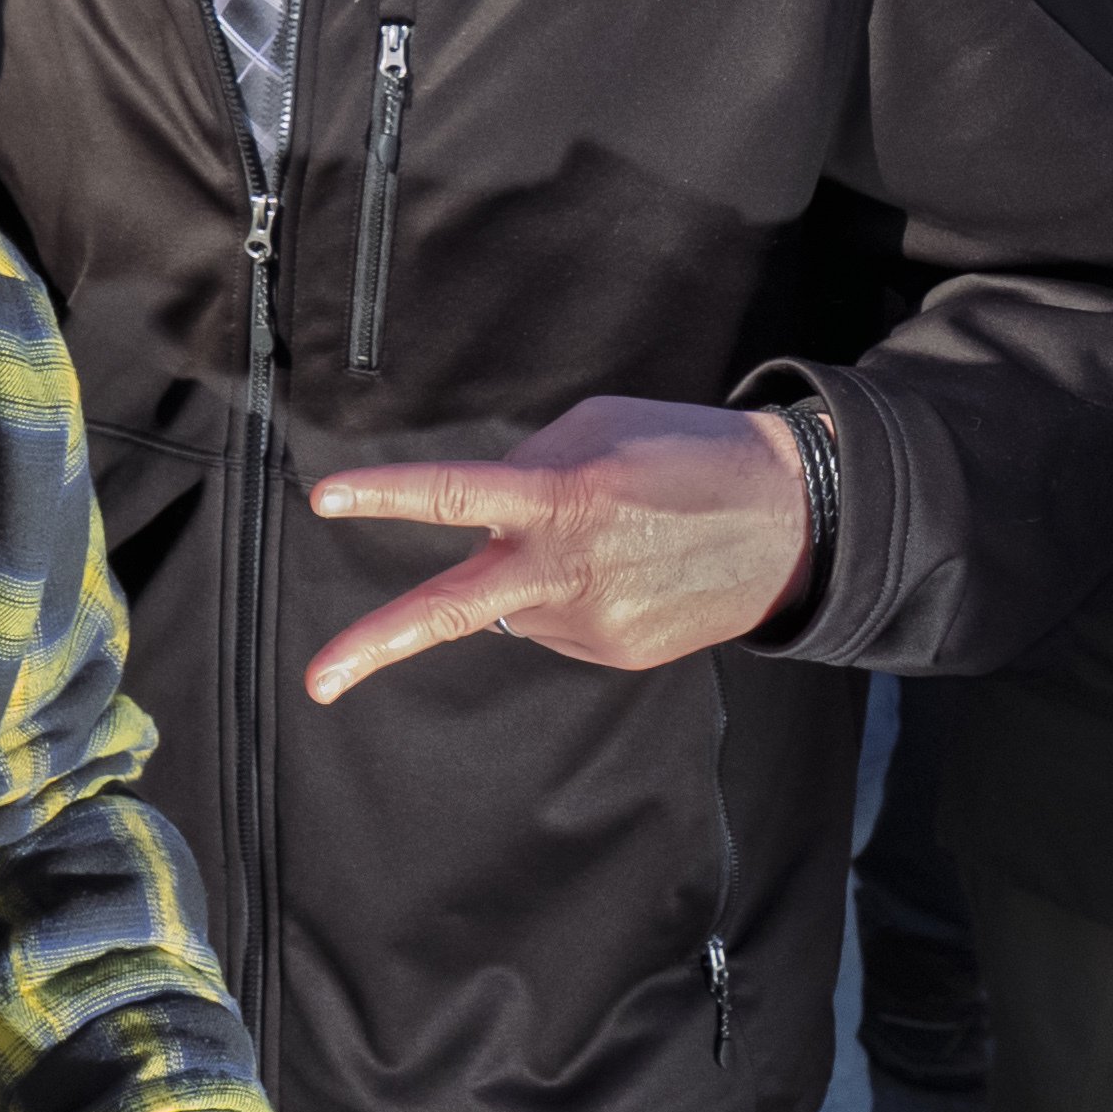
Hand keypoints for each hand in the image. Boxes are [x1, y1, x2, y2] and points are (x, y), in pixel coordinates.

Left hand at [299, 397, 814, 699]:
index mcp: (564, 498)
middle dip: (377, 645)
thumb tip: (476, 520)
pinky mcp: (617, 656)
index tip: (323, 500)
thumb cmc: (687, 452)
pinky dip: (568, 595)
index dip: (386, 496)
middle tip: (316, 681)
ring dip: (527, 573)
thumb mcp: (599, 430)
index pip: (457, 494)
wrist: (796, 523)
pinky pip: (556, 623)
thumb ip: (524, 469)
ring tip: (608, 539)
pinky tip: (626, 571)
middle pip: (452, 610)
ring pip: (512, 603)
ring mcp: (594, 624)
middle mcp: (570, 571)